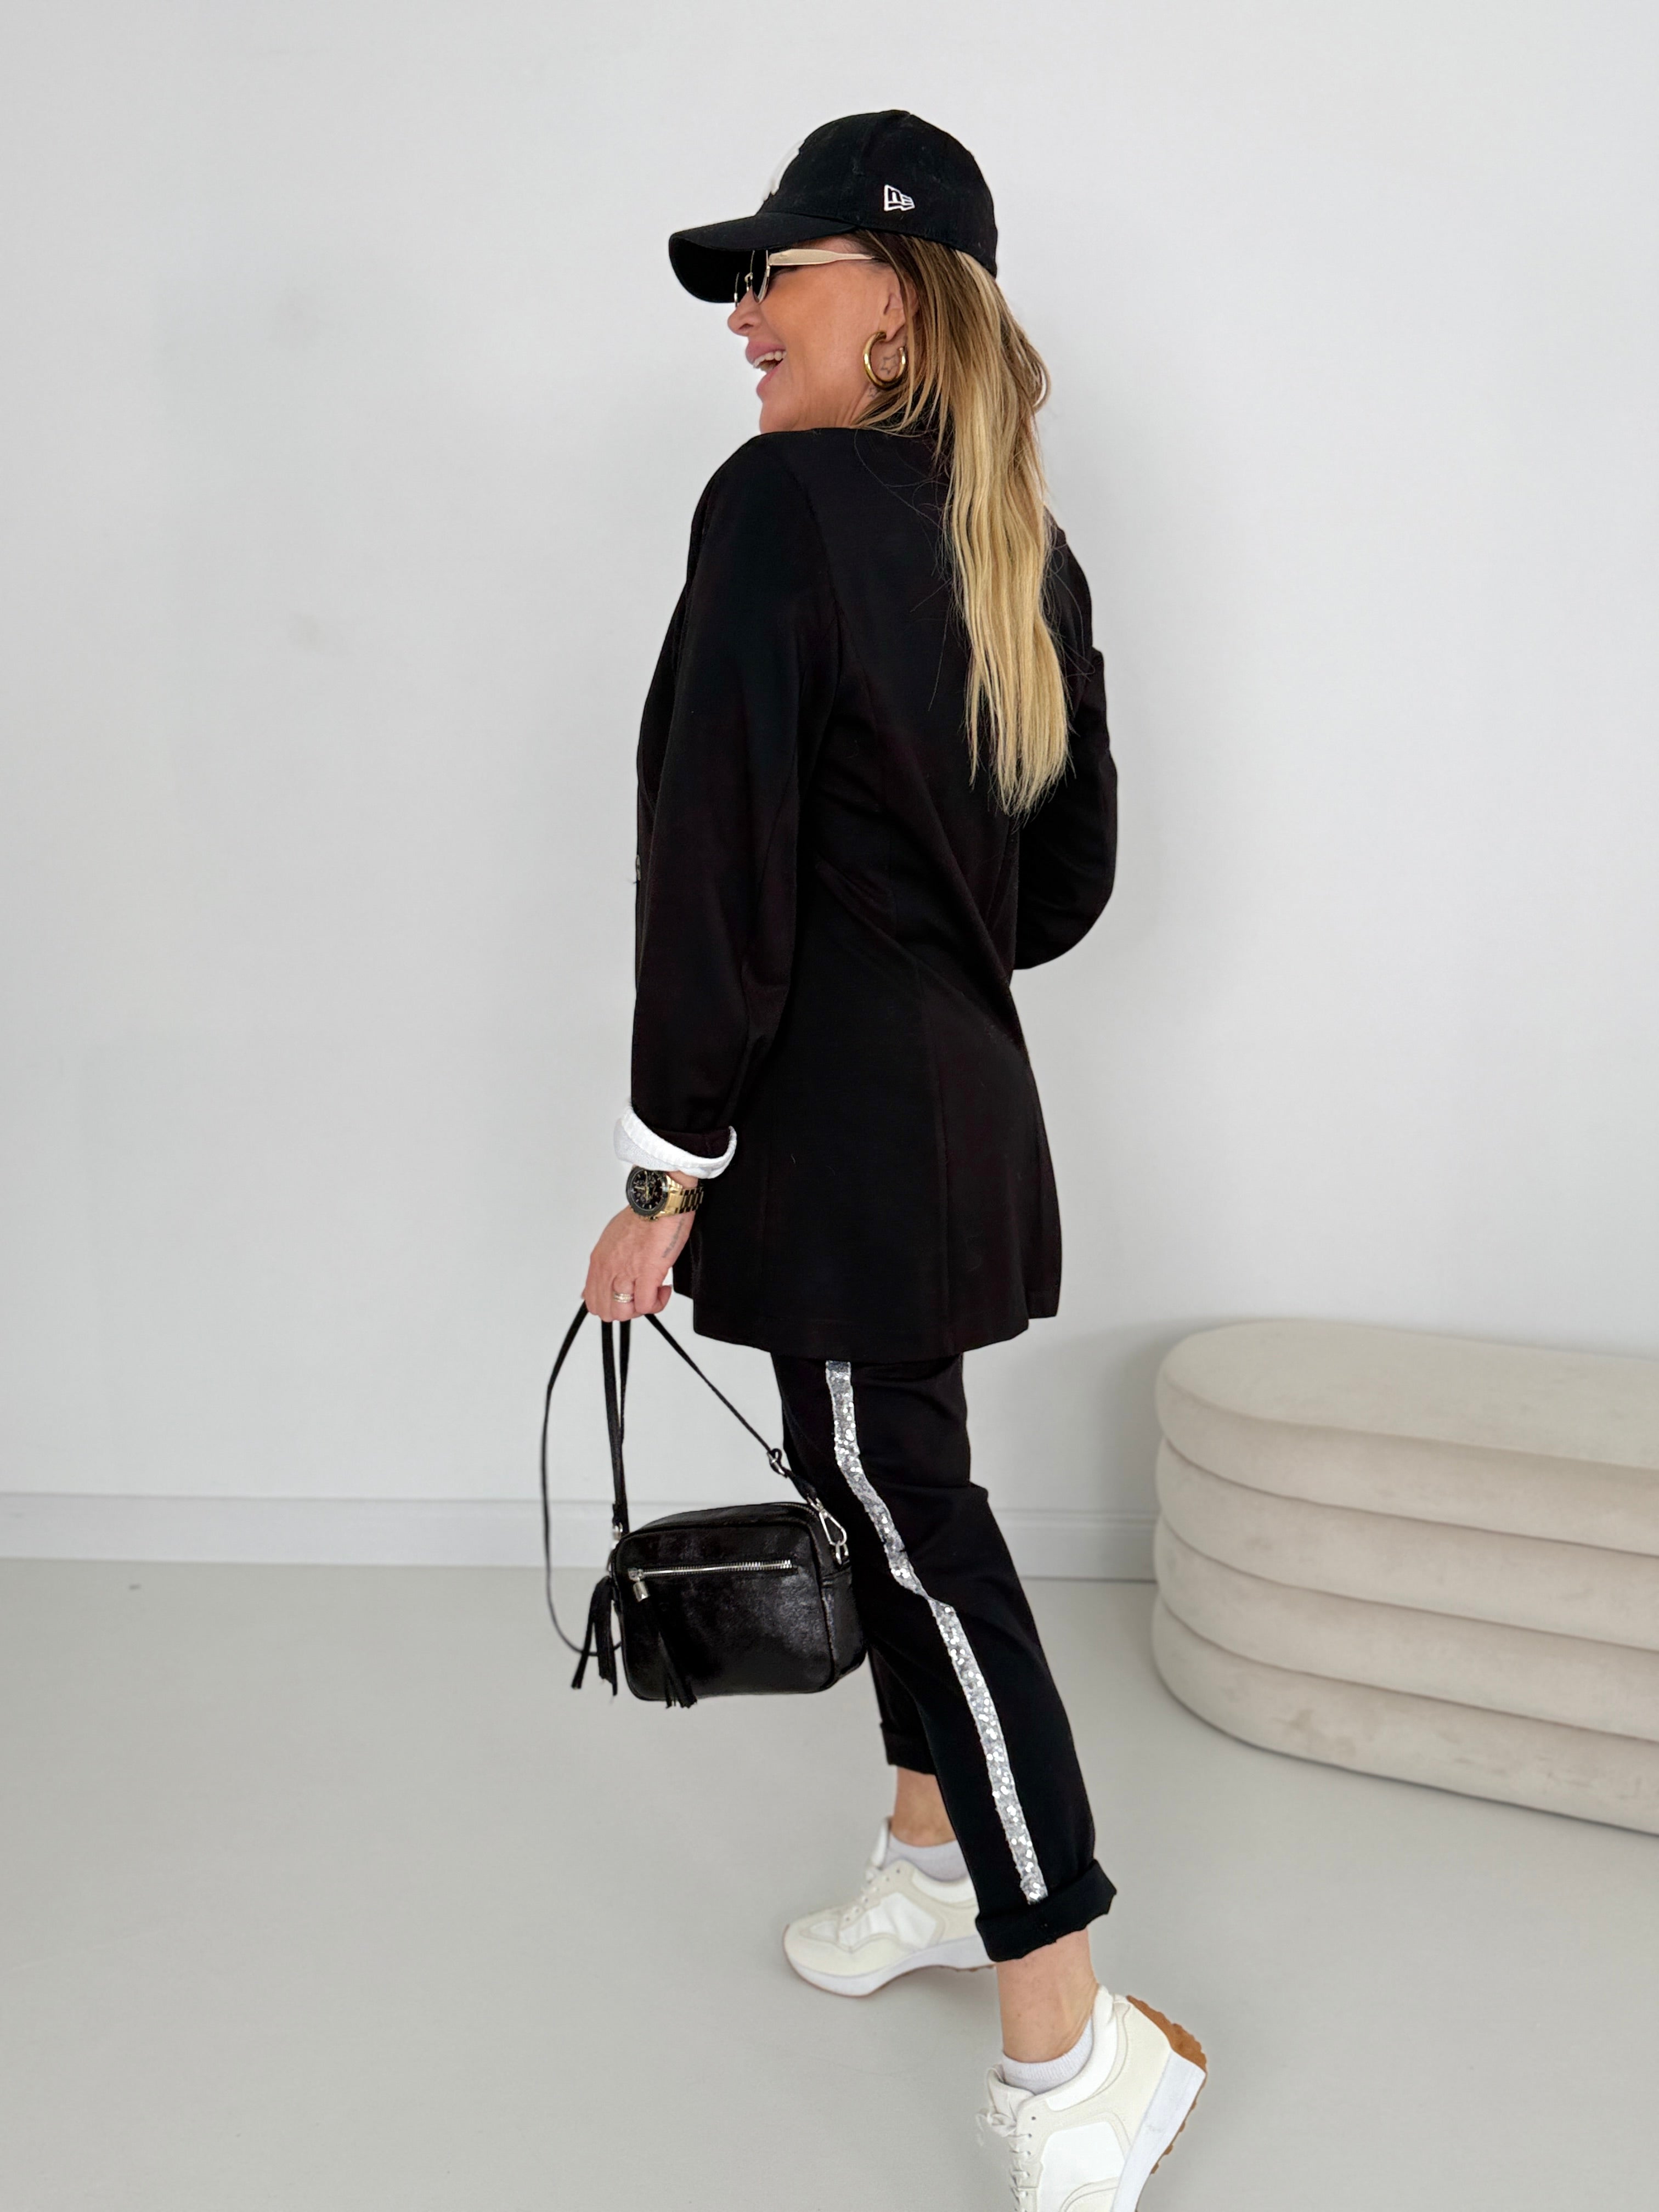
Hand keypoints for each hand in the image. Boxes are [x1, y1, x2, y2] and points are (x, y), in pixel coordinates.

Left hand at [584, 1192, 695, 1318]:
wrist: (660, 1201)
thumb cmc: (643, 1215)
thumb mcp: (612, 1239)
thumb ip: (604, 1263)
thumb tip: (597, 1283)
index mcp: (599, 1261)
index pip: (592, 1302)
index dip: (612, 1304)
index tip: (627, 1294)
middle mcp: (608, 1269)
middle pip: (607, 1312)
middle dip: (628, 1309)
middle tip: (642, 1294)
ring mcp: (626, 1272)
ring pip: (625, 1313)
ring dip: (643, 1307)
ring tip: (654, 1290)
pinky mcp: (647, 1273)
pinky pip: (647, 1305)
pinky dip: (658, 1303)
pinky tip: (664, 1288)